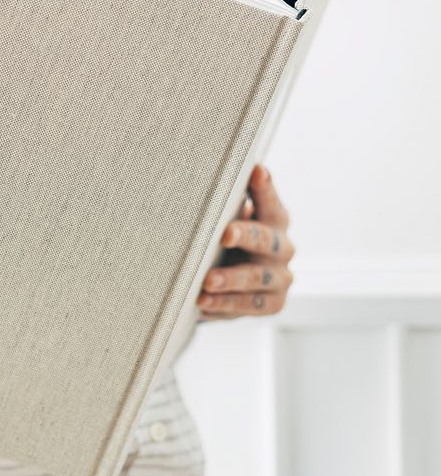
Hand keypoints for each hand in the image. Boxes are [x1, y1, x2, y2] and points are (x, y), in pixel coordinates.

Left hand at [196, 164, 294, 319]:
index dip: (264, 188)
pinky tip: (204, 301)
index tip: (256, 171)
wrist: (230, 285)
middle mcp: (282, 247)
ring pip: (258, 276)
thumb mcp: (224, 223)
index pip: (270, 201)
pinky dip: (226, 304)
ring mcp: (281, 277)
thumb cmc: (224, 242)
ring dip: (232, 279)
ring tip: (208, 281)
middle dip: (246, 235)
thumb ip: (220, 210)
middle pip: (267, 239)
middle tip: (225, 234)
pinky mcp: (272, 303)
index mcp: (273, 220)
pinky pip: (250, 304)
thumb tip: (193, 186)